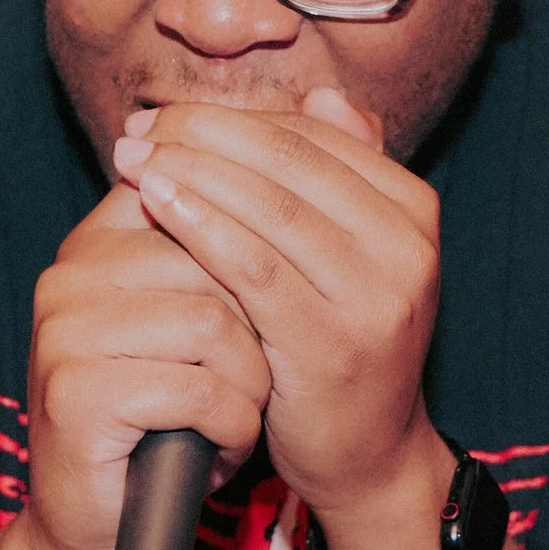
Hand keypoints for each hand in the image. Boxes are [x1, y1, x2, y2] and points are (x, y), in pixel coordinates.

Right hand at [23, 186, 271, 549]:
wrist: (110, 522)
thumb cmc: (180, 409)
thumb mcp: (218, 306)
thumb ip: (254, 219)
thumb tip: (329, 99)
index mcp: (106, 231)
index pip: (205, 187)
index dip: (264, 249)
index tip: (282, 304)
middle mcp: (75, 267)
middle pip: (216, 256)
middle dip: (263, 326)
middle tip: (263, 373)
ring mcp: (66, 327)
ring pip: (212, 322)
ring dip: (251, 381)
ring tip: (240, 411)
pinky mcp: (74, 391)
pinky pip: (194, 389)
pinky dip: (231, 423)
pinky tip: (222, 443)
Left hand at [110, 88, 442, 537]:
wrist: (367, 455)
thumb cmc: (341, 344)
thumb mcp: (354, 253)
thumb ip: (342, 174)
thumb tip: (320, 94)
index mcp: (413, 208)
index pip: (312, 136)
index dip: (233, 118)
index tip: (169, 115)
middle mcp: (407, 246)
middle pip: (289, 162)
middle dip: (204, 136)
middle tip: (139, 131)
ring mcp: (376, 297)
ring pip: (269, 207)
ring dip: (192, 172)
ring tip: (135, 160)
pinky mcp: (332, 344)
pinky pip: (255, 269)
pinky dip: (201, 226)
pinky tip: (158, 205)